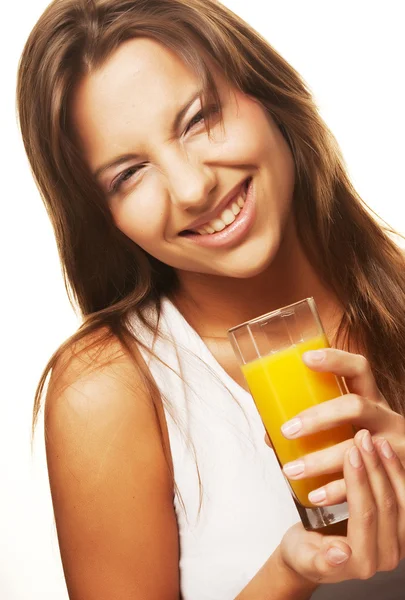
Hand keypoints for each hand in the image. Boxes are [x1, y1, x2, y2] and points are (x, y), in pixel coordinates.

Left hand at [277, 348, 404, 505]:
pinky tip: (314, 495)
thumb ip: (317, 425)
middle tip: (287, 430)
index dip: (335, 359)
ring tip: (291, 470)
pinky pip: (365, 482)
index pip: (358, 368)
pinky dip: (336, 489)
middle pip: (354, 406)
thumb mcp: (351, 426)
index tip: (306, 358)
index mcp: (372, 398)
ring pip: (357, 448)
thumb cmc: (368, 443)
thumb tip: (269, 435)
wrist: (404, 472)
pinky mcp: (397, 474)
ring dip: (320, 460)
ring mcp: (393, 445)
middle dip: (318, 417)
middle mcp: (385, 416)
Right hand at [278, 432, 404, 583]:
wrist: (311, 556)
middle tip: (363, 438)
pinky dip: (396, 472)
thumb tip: (340, 554)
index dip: (359, 482)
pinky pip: (404, 498)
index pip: (365, 515)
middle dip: (374, 467)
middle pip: (386, 505)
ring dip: (389, 467)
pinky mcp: (398, 529)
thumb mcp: (303, 557)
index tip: (350, 453)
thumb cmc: (303, 552)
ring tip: (376, 441)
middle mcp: (385, 555)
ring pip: (402, 500)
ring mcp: (396, 543)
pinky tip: (385, 451)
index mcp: (362, 562)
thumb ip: (321, 559)